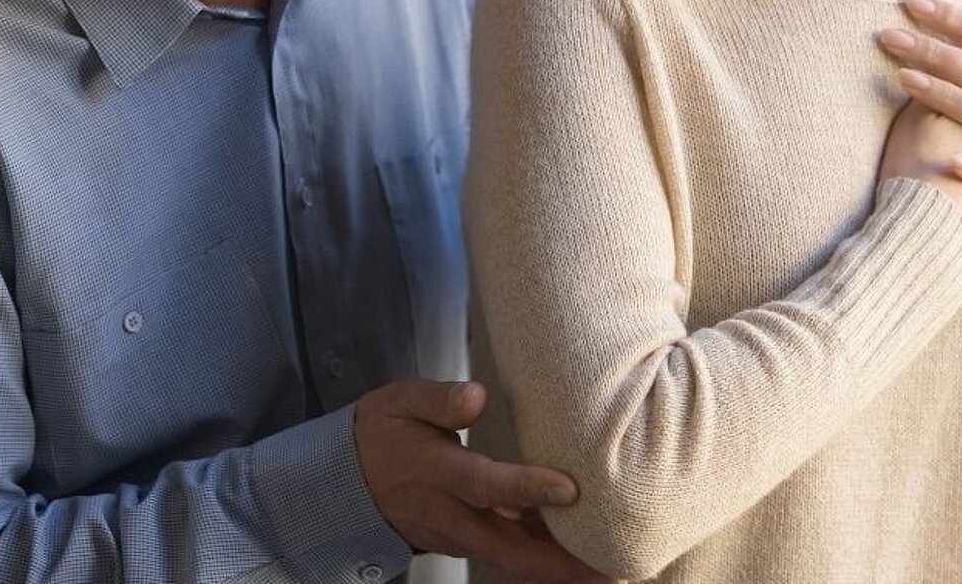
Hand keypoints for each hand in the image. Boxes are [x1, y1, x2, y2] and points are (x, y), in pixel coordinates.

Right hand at [353, 379, 611, 582]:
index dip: (527, 489)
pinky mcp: (466, 545)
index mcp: (437, 474)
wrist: (346, 483)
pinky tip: (583, 563)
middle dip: (563, 564)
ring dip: (562, 573)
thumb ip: (439, 399)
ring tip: (613, 574)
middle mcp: (451, 516)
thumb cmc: (383, 433)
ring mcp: (458, 538)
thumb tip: (478, 396)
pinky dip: (546, 565)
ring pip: (515, 562)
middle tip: (615, 569)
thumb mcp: (400, 402)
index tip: (570, 489)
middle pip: (511, 549)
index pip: (486, 486)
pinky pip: (510, 560)